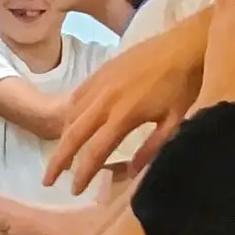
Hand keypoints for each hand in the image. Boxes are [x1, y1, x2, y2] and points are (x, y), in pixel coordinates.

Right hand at [42, 26, 203, 193]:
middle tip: (47, 181)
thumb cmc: (186, 84)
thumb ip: (152, 148)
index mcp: (124, 115)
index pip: (95, 152)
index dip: (83, 174)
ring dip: (62, 139)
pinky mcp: (101, 71)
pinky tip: (69, 125)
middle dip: (58, 161)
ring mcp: (100, 83)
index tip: (75, 191)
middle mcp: (104, 100)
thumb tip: (132, 173)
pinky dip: (70, 115)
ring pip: (72, 116)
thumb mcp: (175, 120)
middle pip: (73, 135)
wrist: (186, 42)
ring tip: (58, 158)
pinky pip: (77, 96)